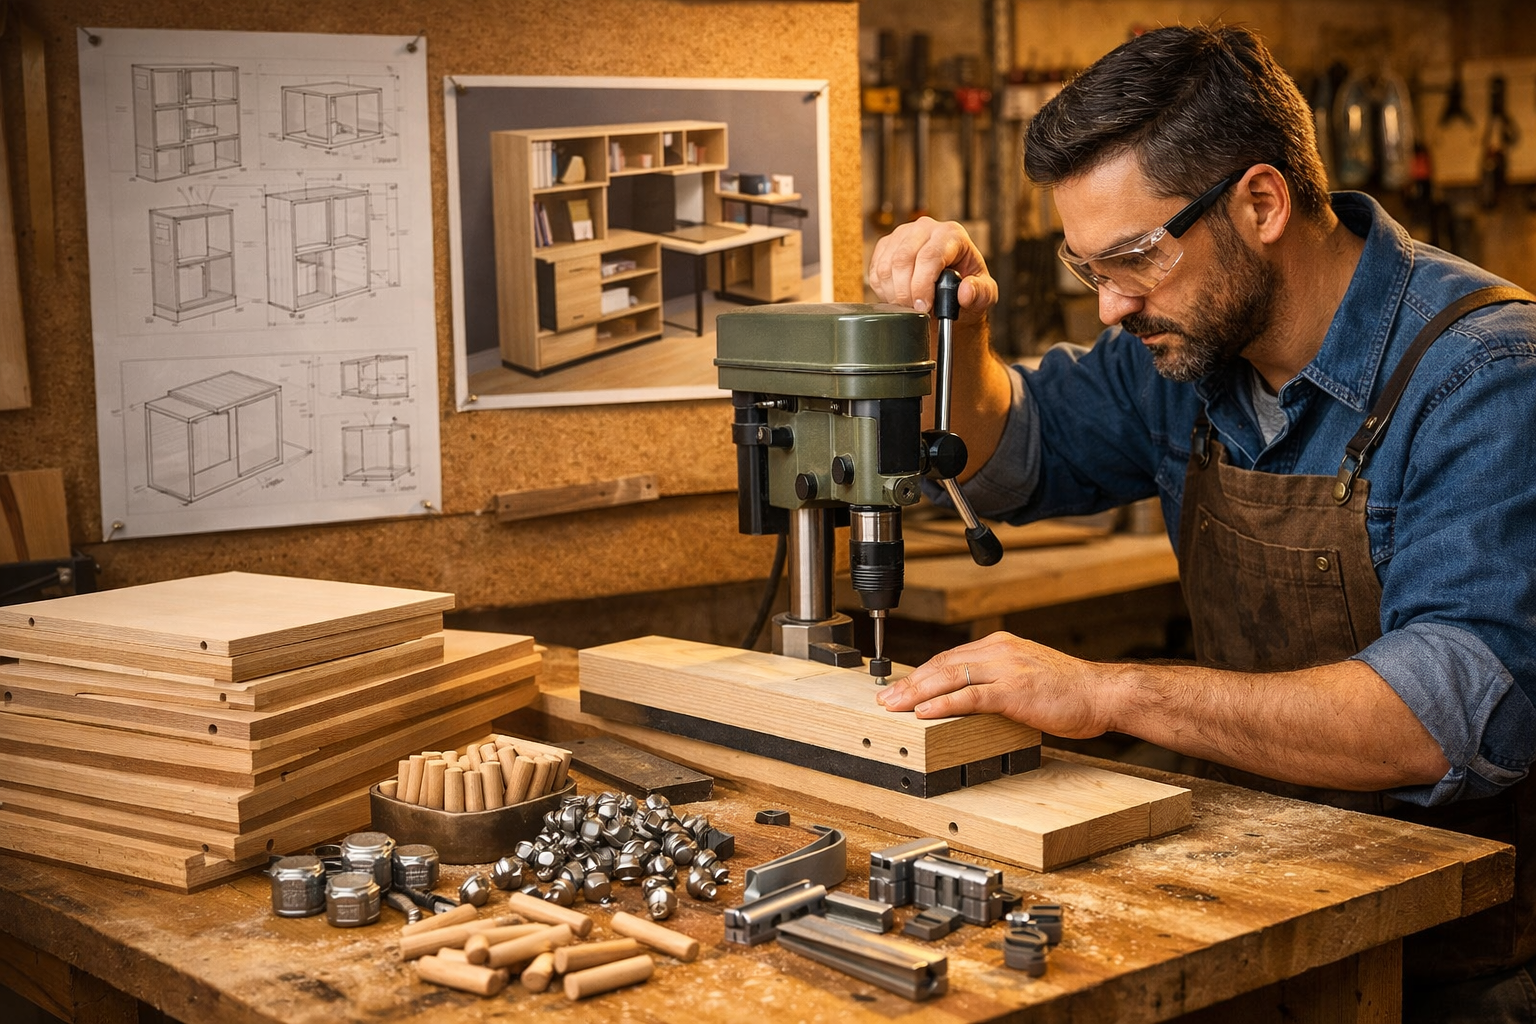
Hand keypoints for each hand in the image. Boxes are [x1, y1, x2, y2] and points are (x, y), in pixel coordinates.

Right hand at [867, 218, 997, 322]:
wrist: (949, 289)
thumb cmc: (967, 288)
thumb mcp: (984, 294)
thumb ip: (980, 293)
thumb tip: (965, 291)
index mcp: (952, 234)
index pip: (930, 256)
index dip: (922, 285)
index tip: (924, 307)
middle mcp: (925, 228)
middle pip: (903, 260)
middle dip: (906, 293)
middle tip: (914, 311)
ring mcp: (903, 234)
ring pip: (886, 266)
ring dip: (894, 293)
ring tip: (909, 306)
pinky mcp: (886, 245)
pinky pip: (876, 271)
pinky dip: (884, 290)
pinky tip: (899, 296)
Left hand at [875, 632, 1114, 738]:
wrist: (1102, 693)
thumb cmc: (1071, 691)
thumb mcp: (1028, 676)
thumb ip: (1000, 681)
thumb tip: (972, 697)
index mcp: (1001, 646)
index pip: (951, 658)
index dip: (922, 673)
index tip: (902, 687)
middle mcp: (1000, 651)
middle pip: (943, 664)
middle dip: (910, 682)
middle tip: (886, 698)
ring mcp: (1006, 669)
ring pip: (950, 677)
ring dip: (917, 693)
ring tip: (895, 707)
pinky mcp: (1014, 691)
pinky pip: (970, 696)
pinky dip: (943, 703)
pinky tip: (924, 712)